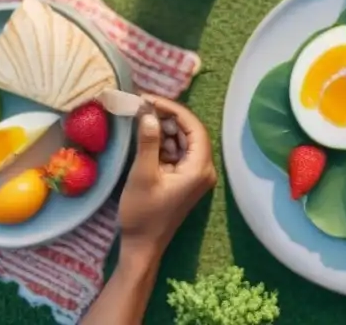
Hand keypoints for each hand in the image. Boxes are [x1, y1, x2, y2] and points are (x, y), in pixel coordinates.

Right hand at [118, 97, 216, 258]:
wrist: (142, 246)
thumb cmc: (142, 214)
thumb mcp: (142, 175)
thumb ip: (148, 143)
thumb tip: (150, 114)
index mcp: (199, 168)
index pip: (193, 127)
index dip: (173, 109)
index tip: (150, 99)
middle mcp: (204, 169)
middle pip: (190, 132)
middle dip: (168, 117)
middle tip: (143, 106)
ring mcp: (195, 175)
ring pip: (183, 141)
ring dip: (164, 129)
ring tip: (142, 117)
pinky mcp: (185, 179)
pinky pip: (178, 153)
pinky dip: (163, 143)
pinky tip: (147, 136)